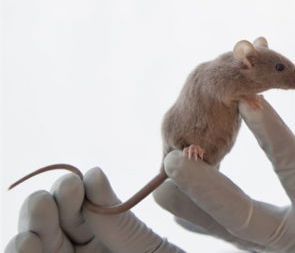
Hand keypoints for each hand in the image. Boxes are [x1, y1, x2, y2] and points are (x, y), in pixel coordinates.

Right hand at [4, 168, 183, 252]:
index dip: (72, 193)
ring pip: (33, 250)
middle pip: (49, 227)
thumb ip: (118, 220)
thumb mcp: (144, 248)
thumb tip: (93, 173)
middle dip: (44, 211)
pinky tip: (25, 246)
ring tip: (31, 235)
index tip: (75, 184)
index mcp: (104, 235)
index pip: (78, 208)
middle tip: (46, 201)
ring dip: (27, 238)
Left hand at [153, 96, 294, 251]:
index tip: (250, 100)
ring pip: (225, 232)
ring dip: (193, 202)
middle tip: (174, 156)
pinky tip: (182, 194)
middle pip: (240, 217)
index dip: (272, 135)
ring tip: (167, 170)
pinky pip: (232, 236)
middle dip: (205, 186)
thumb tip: (286, 145)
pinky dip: (204, 214)